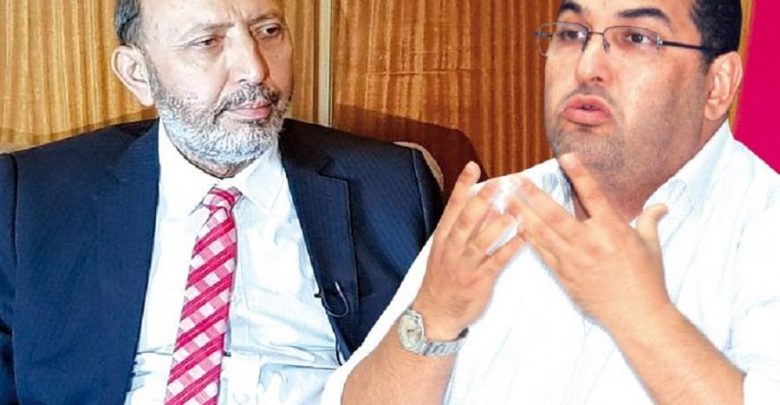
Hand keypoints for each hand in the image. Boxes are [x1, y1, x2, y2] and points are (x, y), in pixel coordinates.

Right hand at [413, 162, 525, 339]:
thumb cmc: (443, 279)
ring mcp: (465, 264)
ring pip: (481, 240)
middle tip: (498, 183)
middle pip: (467, 220)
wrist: (435, 313)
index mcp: (444, 238)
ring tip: (516, 209)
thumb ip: (461, 228)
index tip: (472, 167)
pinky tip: (523, 237)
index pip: (453, 207)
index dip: (462, 186)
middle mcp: (453, 248)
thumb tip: (481, 205)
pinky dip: (510, 248)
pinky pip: (496, 261)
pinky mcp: (479, 280)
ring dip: (499, 224)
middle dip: (482, 201)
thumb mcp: (444, 251)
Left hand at [516, 154, 671, 334]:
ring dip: (522, 214)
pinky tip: (515, 225)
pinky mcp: (564, 275)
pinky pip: (542, 252)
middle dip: (533, 195)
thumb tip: (663, 205)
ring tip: (505, 199)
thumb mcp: (651, 247)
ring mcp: (574, 260)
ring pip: (542, 233)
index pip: (594, 195)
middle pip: (555, 214)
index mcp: (613, 231)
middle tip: (516, 179)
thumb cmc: (647, 281)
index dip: (580, 174)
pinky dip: (528, 237)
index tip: (565, 156)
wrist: (637, 317)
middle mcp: (590, 243)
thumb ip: (650, 221)